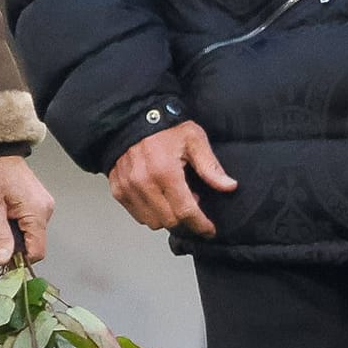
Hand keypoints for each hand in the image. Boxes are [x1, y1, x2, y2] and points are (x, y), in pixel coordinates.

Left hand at [0, 155, 55, 264]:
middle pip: (31, 243)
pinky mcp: (37, 200)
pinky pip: (27, 221)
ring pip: (27, 232)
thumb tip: (3, 259)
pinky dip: (13, 220)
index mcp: (37, 212)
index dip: (19, 258)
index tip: (3, 253)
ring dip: (10, 229)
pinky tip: (2, 208)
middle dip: (10, 240)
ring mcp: (43, 204)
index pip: (36, 252)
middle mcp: (45, 210)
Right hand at [108, 120, 236, 238]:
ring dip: (166, 217)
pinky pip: (137, 215)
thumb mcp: (194, 139)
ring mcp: (128, 187)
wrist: (130, 118)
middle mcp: (143, 182)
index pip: (186, 212)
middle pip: (170, 221)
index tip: (209, 230)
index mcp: (165, 171)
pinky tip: (157, 196)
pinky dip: (149, 212)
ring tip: (172, 198)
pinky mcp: (118, 189)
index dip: (201, 225)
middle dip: (185, 220)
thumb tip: (229, 186)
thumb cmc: (164, 127)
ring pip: (152, 222)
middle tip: (191, 203)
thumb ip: (210, 166)